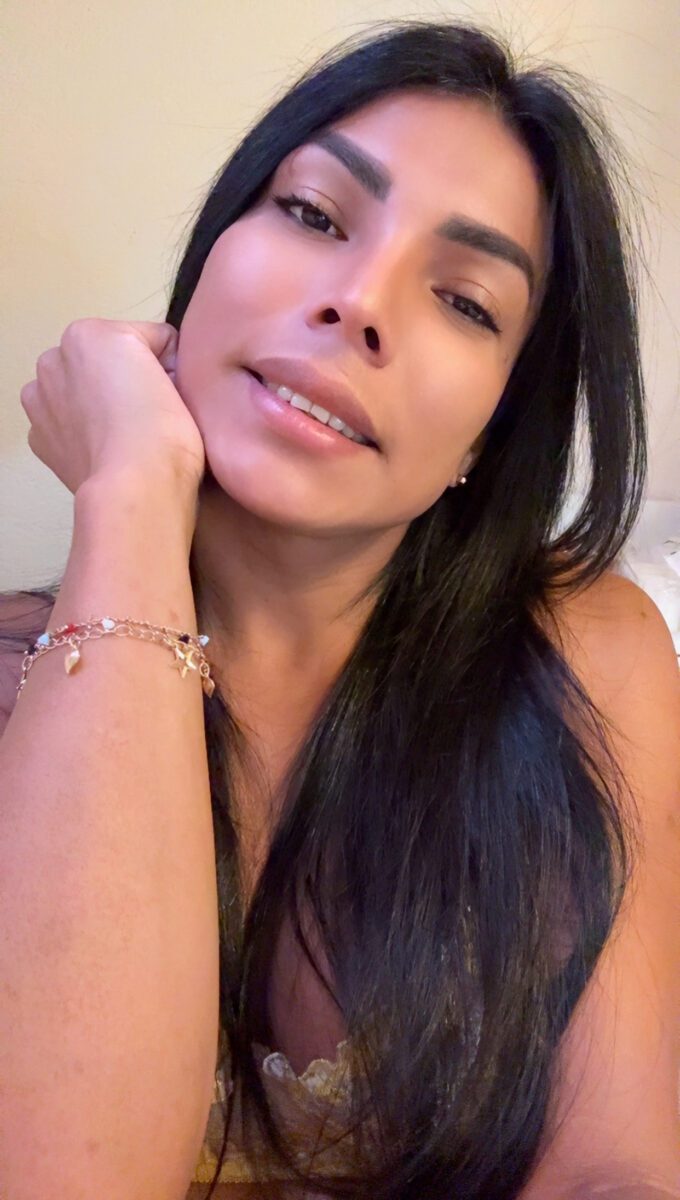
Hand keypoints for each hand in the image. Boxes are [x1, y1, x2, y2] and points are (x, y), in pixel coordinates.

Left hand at [20, 318, 205, 494]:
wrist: (137, 488)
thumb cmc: (164, 429)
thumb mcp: (180, 366)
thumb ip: (164, 353)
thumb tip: (161, 373)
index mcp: (87, 334)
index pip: (146, 338)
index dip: (167, 364)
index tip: (174, 392)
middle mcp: (52, 360)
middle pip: (105, 362)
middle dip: (126, 379)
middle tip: (151, 412)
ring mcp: (41, 402)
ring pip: (83, 391)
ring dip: (100, 402)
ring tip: (128, 433)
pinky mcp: (40, 439)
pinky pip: (68, 423)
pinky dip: (83, 431)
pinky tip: (106, 448)